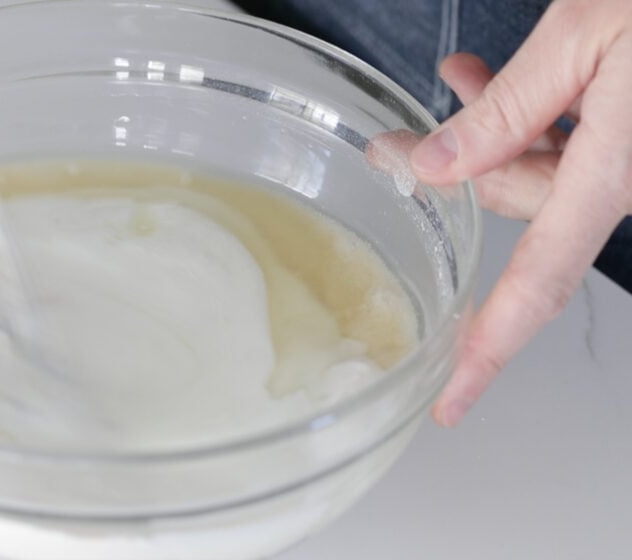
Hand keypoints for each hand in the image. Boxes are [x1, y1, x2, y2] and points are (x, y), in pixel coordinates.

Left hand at [409, 0, 631, 426]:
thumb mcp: (585, 36)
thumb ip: (506, 109)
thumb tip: (436, 165)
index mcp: (616, 175)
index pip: (536, 284)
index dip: (488, 350)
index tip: (451, 401)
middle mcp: (630, 180)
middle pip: (523, 209)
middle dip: (455, 175)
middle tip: (392, 145)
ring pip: (544, 170)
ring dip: (491, 130)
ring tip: (454, 78)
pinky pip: (576, 143)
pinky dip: (533, 115)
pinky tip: (492, 78)